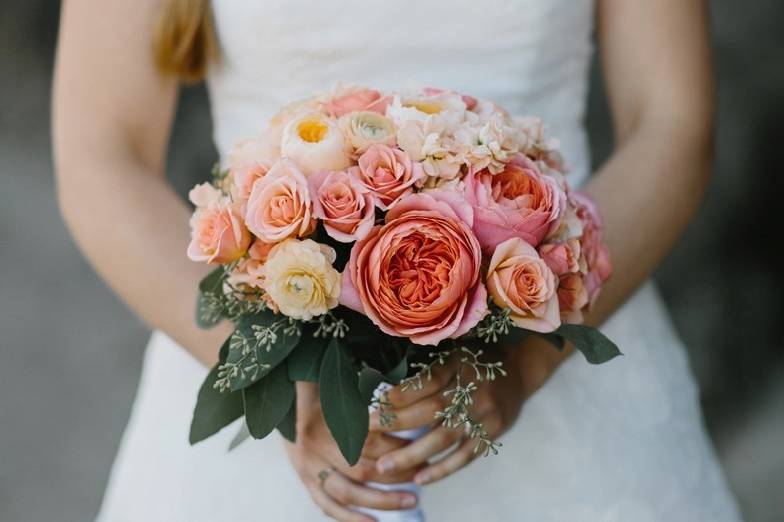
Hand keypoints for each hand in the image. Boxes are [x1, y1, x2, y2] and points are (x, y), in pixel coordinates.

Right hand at [284, 382, 419, 521]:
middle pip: (363, 468)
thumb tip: (390, 383)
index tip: (421, 445)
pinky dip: (351, 519)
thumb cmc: (319, 390)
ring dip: (382, 500)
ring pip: (349, 492)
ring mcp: (308, 468)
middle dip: (397, 474)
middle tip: (424, 471)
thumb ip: (357, 382)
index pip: (368, 438)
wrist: (282, 404)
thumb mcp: (335, 382)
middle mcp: (315, 446)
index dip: (397, 445)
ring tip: (412, 500)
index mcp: (325, 418)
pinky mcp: (306, 482)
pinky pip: (328, 506)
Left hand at [370, 337, 565, 485]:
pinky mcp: (492, 433)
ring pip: (444, 438)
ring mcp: (485, 413)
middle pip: (432, 410)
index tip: (376, 404)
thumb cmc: (473, 360)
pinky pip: (464, 456)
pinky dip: (441, 469)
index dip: (402, 393)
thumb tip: (381, 381)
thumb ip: (426, 366)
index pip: (428, 380)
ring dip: (412, 454)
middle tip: (368, 433)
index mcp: (459, 363)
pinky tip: (419, 478)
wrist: (518, 370)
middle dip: (397, 424)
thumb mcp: (452, 351)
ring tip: (384, 466)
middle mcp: (474, 388)